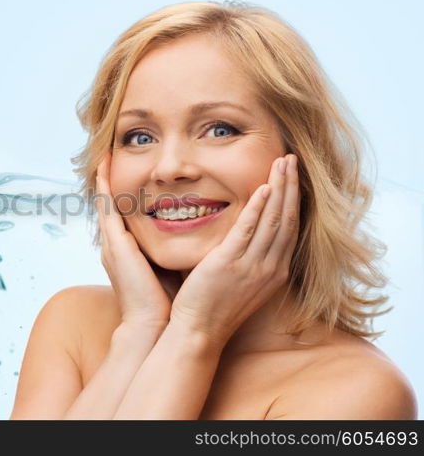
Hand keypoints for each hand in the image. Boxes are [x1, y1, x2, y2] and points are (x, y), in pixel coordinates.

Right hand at [95, 150, 181, 329]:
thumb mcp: (170, 268)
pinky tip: (105, 166)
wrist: (152, 325)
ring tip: (105, 152)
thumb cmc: (166, 302)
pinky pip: (107, 206)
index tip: (130, 172)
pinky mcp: (114, 242)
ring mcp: (112, 242)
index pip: (124, 214)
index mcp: (128, 251)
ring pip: (106, 200)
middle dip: (109, 179)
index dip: (125, 192)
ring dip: (105, 176)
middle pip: (110, 203)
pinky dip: (105, 185)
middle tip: (110, 153)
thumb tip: (199, 238)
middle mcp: (115, 244)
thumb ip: (177, 251)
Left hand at [170, 154, 300, 347]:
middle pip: (288, 219)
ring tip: (282, 162)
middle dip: (291, 186)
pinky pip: (249, 230)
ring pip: (274, 220)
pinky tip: (263, 187)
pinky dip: (259, 207)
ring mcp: (253, 267)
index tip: (292, 177)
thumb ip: (243, 256)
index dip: (293, 200)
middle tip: (292, 159)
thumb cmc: (212, 306)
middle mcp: (270, 268)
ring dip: (279, 188)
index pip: (290, 229)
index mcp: (274, 272)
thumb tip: (238, 232)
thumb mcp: (238, 280)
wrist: (198, 332)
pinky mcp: (230, 264)